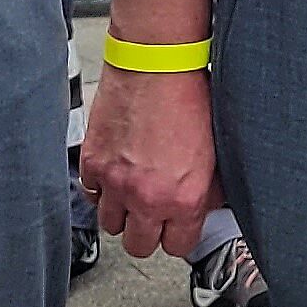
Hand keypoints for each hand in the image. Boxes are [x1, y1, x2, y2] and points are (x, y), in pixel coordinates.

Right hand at [78, 65, 220, 258]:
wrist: (156, 60)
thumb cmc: (189, 94)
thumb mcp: (215, 149)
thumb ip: (208, 188)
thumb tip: (206, 206)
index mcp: (184, 198)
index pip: (177, 246)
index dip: (178, 234)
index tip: (176, 224)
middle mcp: (147, 196)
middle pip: (138, 246)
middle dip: (148, 231)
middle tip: (153, 211)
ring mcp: (115, 182)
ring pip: (110, 224)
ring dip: (122, 211)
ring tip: (132, 190)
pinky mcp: (92, 162)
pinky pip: (90, 193)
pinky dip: (100, 187)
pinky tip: (114, 171)